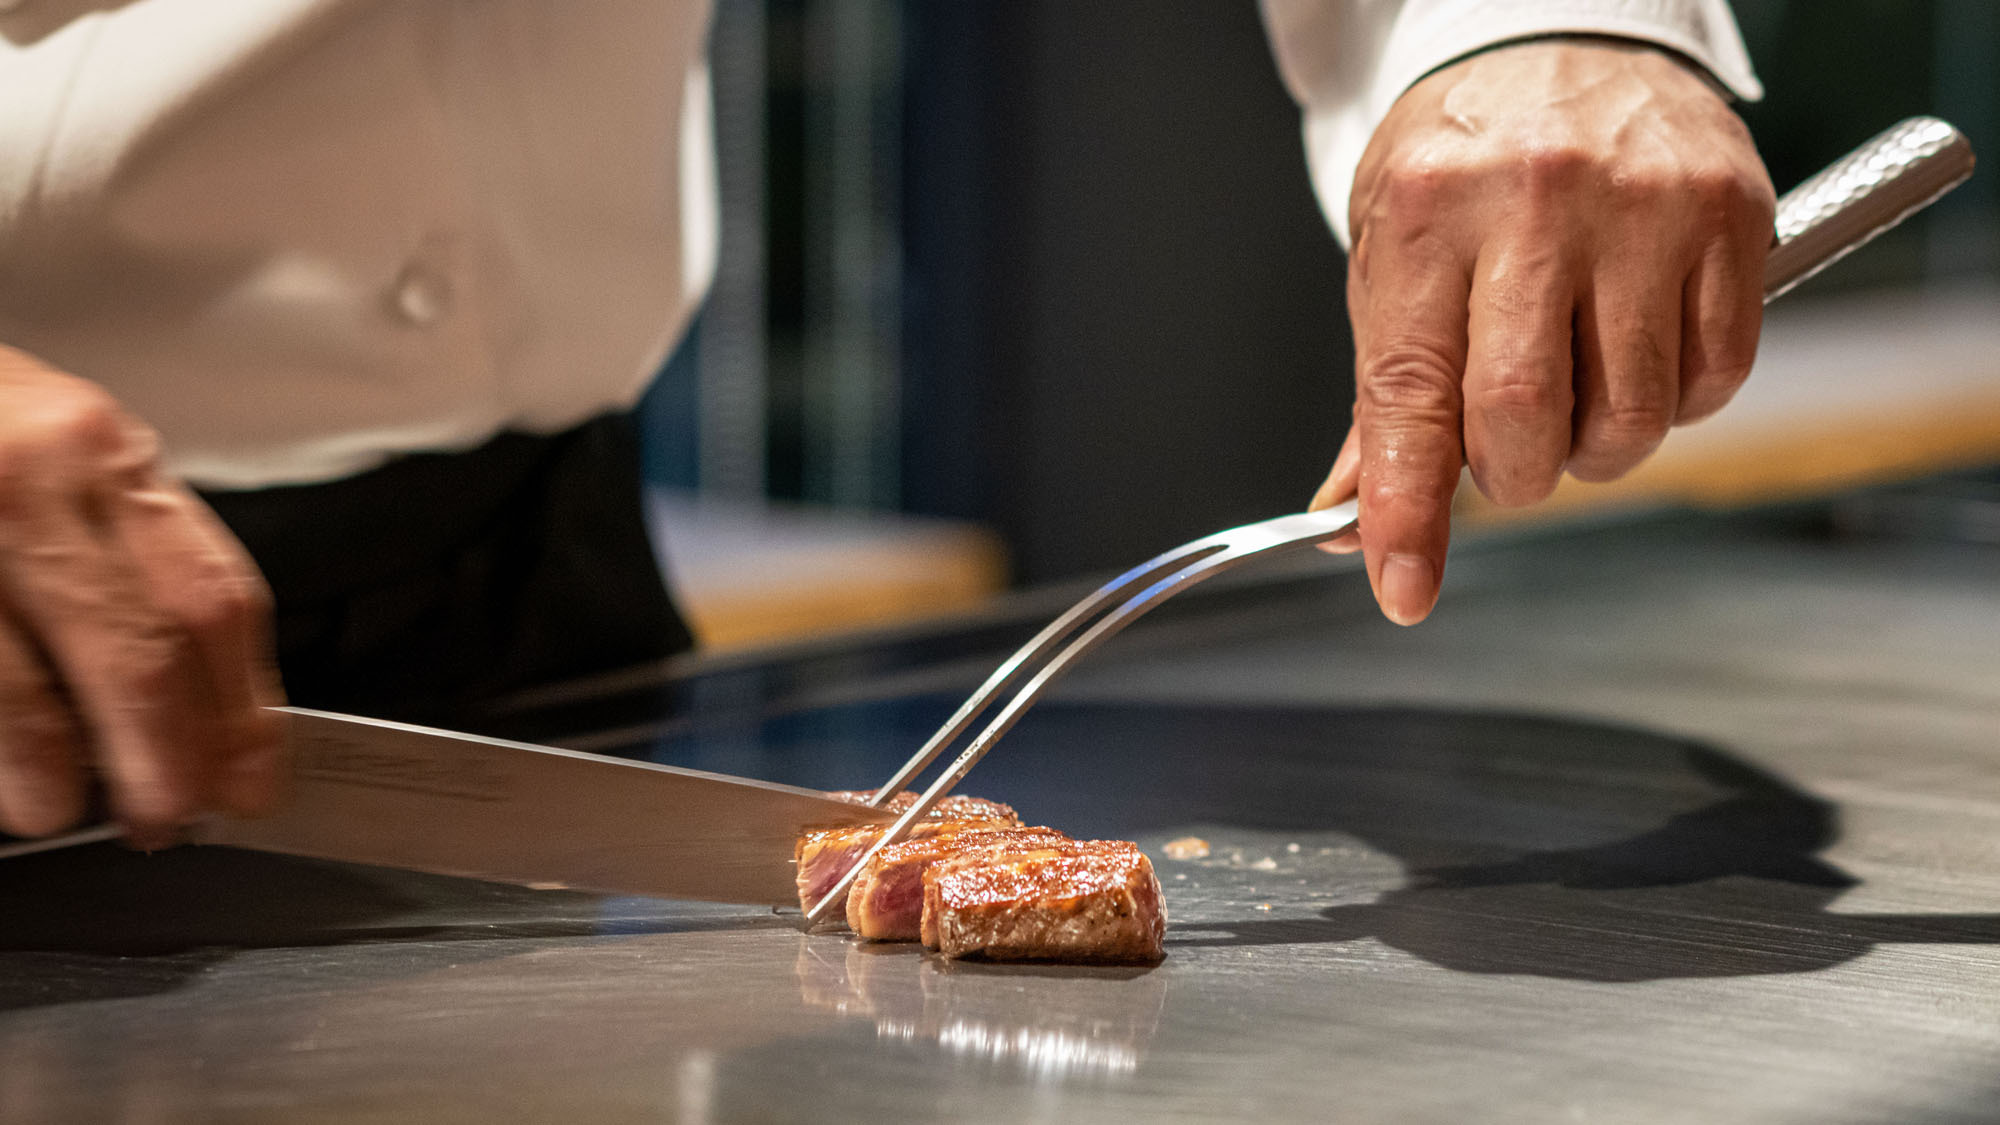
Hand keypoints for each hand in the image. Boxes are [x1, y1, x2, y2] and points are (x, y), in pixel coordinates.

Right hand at [0, 346, 283, 840]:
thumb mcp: (57, 456)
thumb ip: (126, 555)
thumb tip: (198, 705)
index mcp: (96, 454)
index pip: (211, 598)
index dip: (241, 709)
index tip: (249, 777)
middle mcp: (32, 483)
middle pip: (140, 655)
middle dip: (167, 762)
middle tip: (165, 818)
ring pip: (25, 698)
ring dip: (53, 779)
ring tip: (55, 808)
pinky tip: (5, 777)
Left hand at [1312, 39, 1774, 623]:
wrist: (1560, 35)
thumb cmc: (1464, 156)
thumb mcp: (1393, 253)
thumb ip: (1383, 391)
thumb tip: (1351, 517)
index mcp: (1427, 213)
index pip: (1411, 396)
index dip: (1407, 511)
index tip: (1403, 588)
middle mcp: (1537, 202)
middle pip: (1524, 417)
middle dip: (1512, 476)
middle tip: (1507, 456)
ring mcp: (1645, 207)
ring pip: (1631, 415)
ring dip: (1596, 451)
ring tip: (1574, 399)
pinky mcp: (1730, 217)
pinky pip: (1713, 380)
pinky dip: (1675, 406)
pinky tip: (1638, 355)